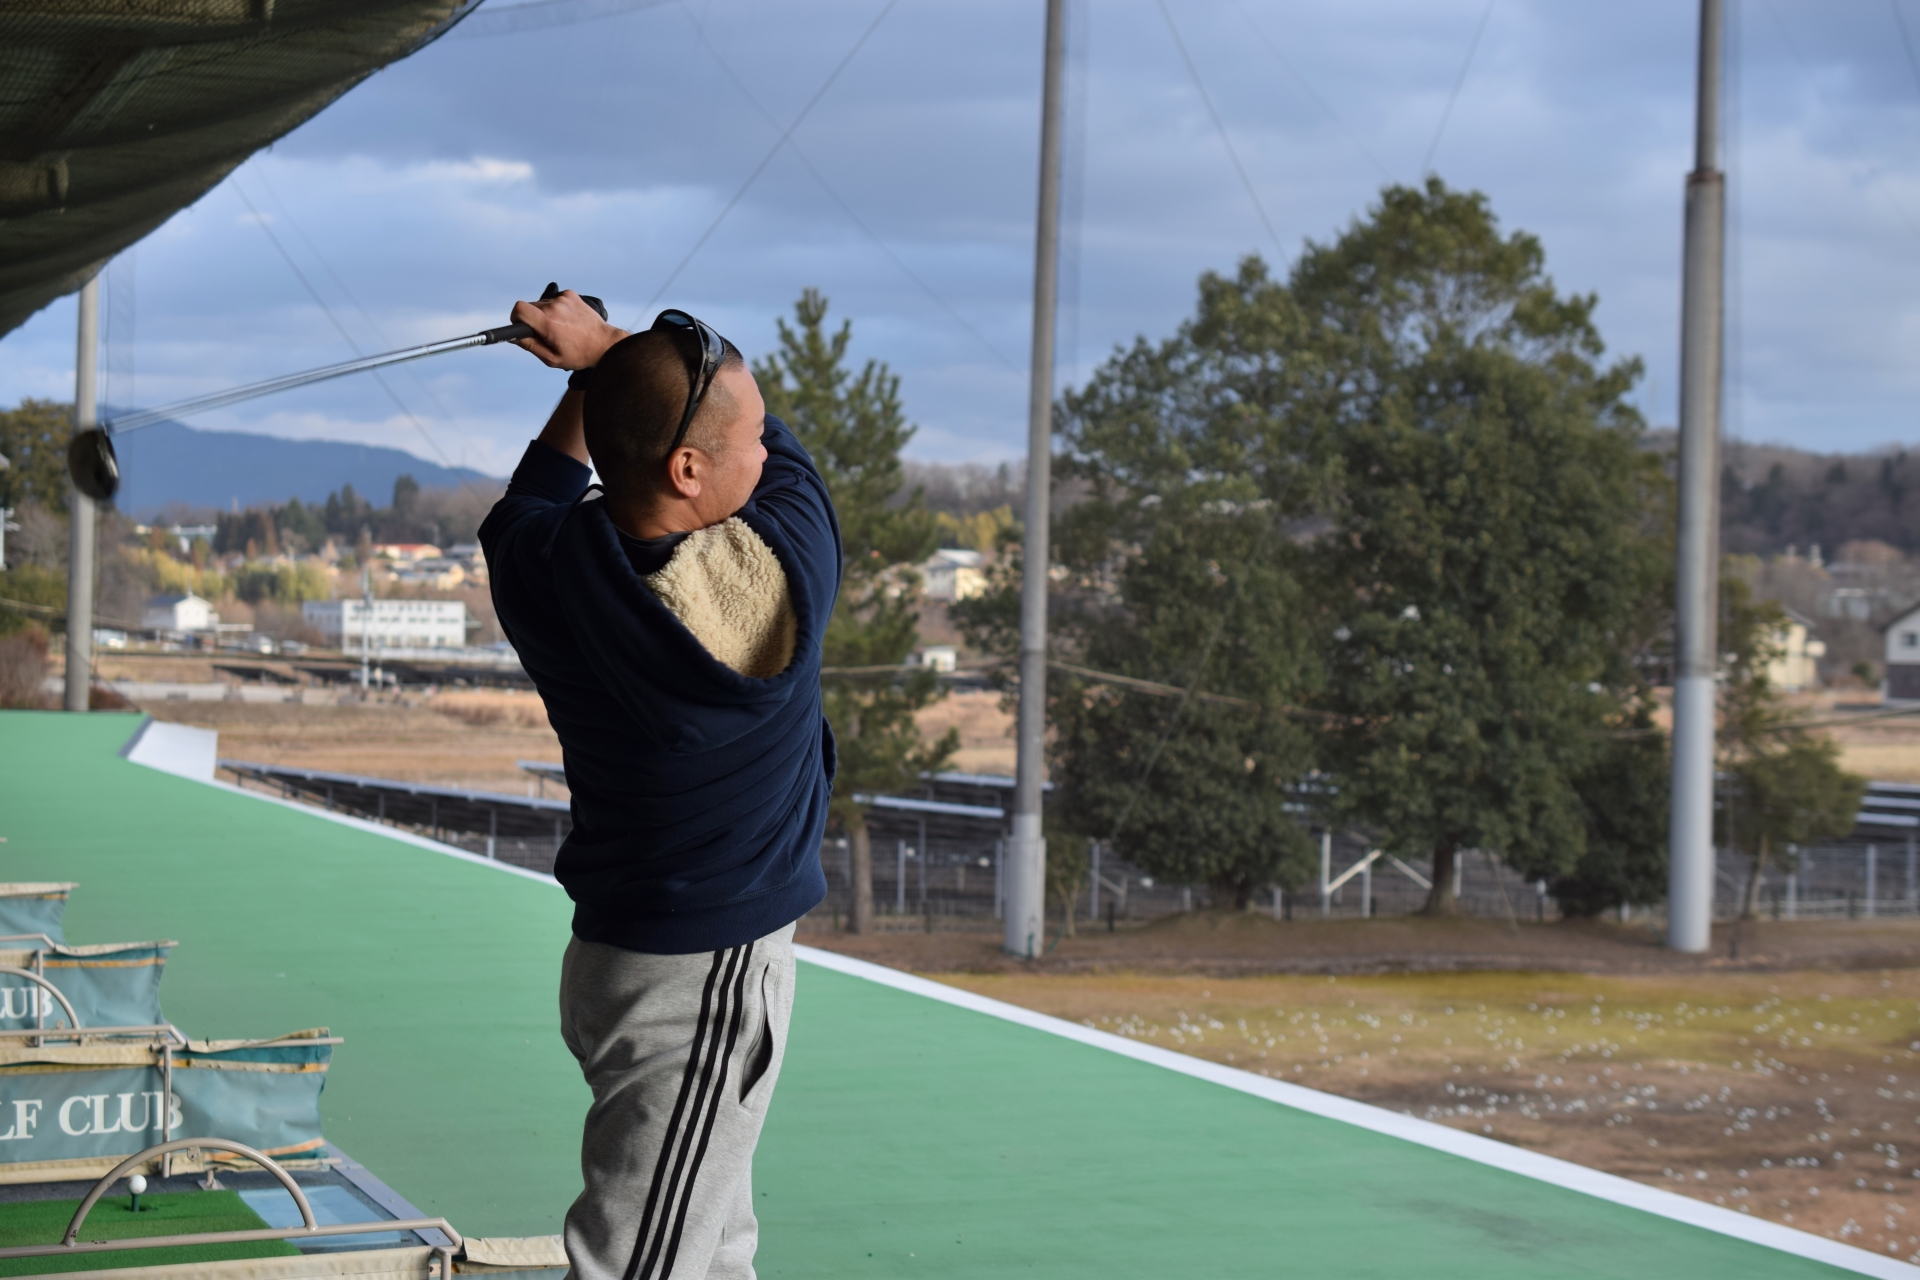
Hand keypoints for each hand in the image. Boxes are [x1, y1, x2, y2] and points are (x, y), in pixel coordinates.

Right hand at [509, 290, 627, 370]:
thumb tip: (514, 336)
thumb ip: (530, 345)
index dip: (516, 318)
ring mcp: (564, 299)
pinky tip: (568, 320)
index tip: (521, 326)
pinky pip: (555, 299)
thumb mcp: (552, 358)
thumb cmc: (580, 354)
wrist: (604, 344)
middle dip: (533, 320)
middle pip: (530, 307)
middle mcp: (554, 307)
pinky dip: (557, 308)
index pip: (519, 309)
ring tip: (560, 328)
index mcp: (548, 323)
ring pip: (542, 304)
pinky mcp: (571, 295)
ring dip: (546, 314)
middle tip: (546, 333)